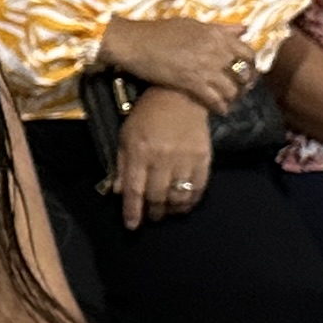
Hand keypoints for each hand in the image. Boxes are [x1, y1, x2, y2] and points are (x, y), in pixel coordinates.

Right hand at [98, 16, 254, 105]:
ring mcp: (206, 69)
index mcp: (218, 36)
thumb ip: (219, 28)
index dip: (252, 65)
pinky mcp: (192, 83)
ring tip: (229, 101)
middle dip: (245, 84)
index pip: (248, 53)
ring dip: (233, 98)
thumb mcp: (193, 23)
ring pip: (232, 89)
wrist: (135, 43)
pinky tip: (219, 110)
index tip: (247, 71)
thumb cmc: (159, 30)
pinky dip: (220, 107)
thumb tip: (243, 29)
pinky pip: (215, 100)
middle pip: (244, 73)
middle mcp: (217, 52)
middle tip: (241, 89)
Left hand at [114, 86, 214, 229]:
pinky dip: (191, 201)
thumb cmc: (147, 116)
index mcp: (139, 152)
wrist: (180, 96)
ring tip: (167, 212)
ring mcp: (185, 159)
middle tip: (152, 217)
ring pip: (178, 195)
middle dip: (153, 212)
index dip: (132, 211)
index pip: (135, 189)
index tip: (131, 226)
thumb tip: (119, 192)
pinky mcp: (204, 158)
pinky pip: (199, 187)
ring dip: (172, 210)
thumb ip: (122, 165)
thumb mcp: (126, 136)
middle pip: (157, 196)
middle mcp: (162, 158)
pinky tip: (184, 204)